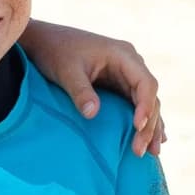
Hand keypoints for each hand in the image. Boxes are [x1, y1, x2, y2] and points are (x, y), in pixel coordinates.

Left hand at [20, 19, 165, 156]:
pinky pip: (136, 104)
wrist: (42, 41)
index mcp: (122, 54)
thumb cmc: (54, 52)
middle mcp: (130, 63)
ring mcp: (125, 74)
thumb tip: (92, 114)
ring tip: (151, 153)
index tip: (138, 127)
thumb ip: (80, 91)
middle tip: (140, 151)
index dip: (146, 106)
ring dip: (150, 127)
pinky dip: (143, 121)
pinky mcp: (117, 84)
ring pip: (146, 103)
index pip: (146, 83)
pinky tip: (152, 140)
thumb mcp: (66, 71)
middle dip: (148, 124)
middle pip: (149, 96)